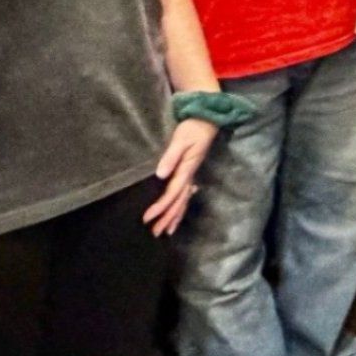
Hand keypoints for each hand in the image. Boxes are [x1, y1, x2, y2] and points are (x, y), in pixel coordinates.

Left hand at [143, 117, 216, 235]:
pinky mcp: (190, 172)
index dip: (160, 207)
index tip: (147, 218)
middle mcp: (189, 176)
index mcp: (186, 170)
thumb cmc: (193, 129)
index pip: (172, 194)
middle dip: (167, 218)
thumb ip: (171, 157)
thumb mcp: (180, 140)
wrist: (207, 121)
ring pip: (183, 201)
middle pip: (178, 203)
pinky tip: (177, 213)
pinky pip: (185, 195)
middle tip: (155, 233)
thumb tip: (160, 175)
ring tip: (166, 231)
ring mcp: (191, 175)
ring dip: (174, 217)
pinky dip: (180, 207)